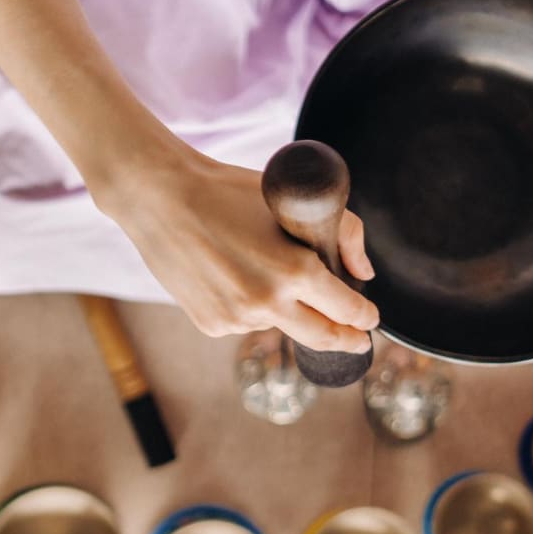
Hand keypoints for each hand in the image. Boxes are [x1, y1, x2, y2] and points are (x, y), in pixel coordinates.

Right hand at [98, 148, 378, 352]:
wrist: (162, 199)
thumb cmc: (230, 192)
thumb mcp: (293, 202)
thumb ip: (344, 233)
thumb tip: (363, 274)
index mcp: (295, 272)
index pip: (347, 309)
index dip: (364, 316)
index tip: (370, 318)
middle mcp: (268, 303)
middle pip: (323, 338)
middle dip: (346, 341)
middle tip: (358, 341)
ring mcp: (237, 319)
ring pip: (280, 326)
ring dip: (288, 312)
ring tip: (265, 272)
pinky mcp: (212, 324)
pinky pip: (245, 323)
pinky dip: (250, 308)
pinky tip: (232, 276)